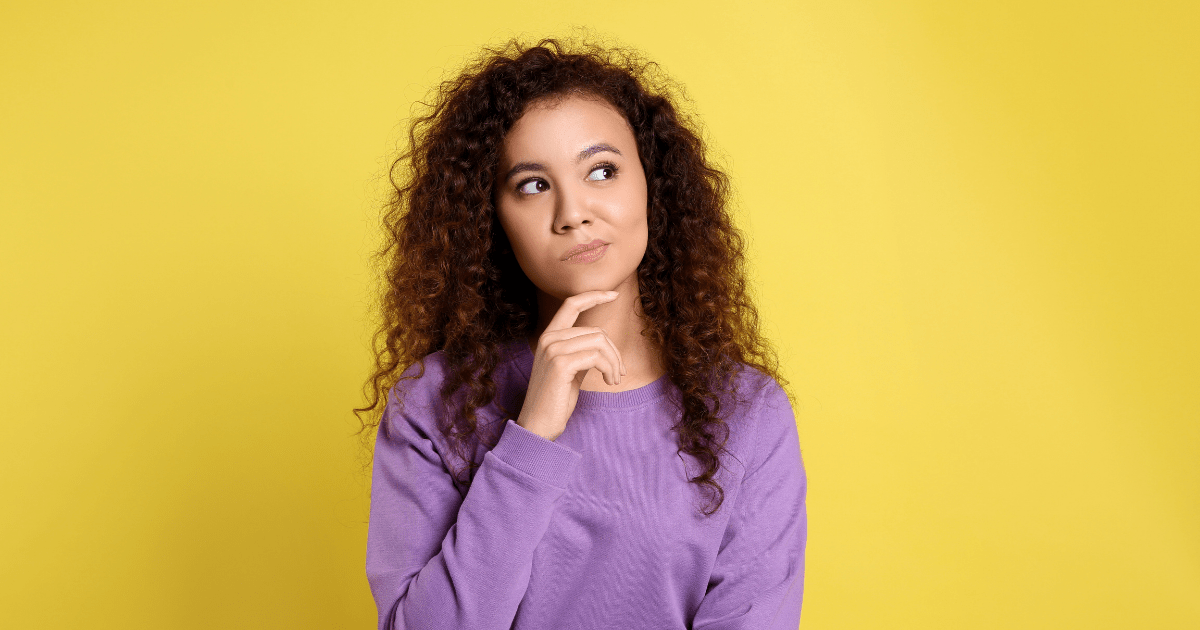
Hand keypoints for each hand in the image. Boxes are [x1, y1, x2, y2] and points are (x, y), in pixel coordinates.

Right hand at [515, 291, 626, 440]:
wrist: (538, 425)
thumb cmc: (555, 400)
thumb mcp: (569, 369)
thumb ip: (581, 351)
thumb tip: (603, 342)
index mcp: (548, 336)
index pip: (571, 304)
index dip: (594, 295)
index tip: (614, 294)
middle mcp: (548, 338)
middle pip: (596, 330)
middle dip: (614, 351)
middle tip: (619, 373)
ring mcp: (553, 349)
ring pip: (599, 342)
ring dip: (614, 362)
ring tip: (614, 379)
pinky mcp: (561, 364)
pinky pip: (597, 356)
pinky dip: (609, 368)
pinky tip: (609, 381)